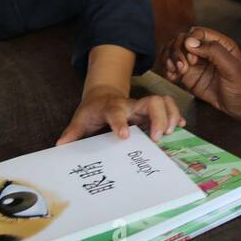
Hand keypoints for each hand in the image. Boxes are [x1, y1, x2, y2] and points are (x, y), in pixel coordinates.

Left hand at [56, 87, 184, 144]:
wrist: (103, 94)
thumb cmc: (93, 111)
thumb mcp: (80, 120)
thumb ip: (72, 133)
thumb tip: (59, 146)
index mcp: (111, 108)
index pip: (116, 112)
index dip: (120, 123)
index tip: (125, 136)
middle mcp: (130, 104)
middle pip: (150, 102)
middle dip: (158, 118)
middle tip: (158, 138)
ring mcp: (143, 106)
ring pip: (163, 101)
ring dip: (170, 115)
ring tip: (171, 132)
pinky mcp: (152, 110)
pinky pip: (169, 106)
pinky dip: (176, 115)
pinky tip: (181, 126)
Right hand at [159, 27, 240, 137]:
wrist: (240, 109)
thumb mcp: (232, 68)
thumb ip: (214, 52)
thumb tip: (190, 42)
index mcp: (220, 44)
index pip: (198, 32)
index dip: (190, 41)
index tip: (191, 57)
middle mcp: (206, 51)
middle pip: (183, 40)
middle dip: (177, 51)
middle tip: (182, 66)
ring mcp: (196, 63)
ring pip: (175, 51)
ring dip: (170, 58)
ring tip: (174, 71)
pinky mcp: (189, 75)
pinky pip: (173, 66)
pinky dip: (168, 69)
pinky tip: (172, 76)